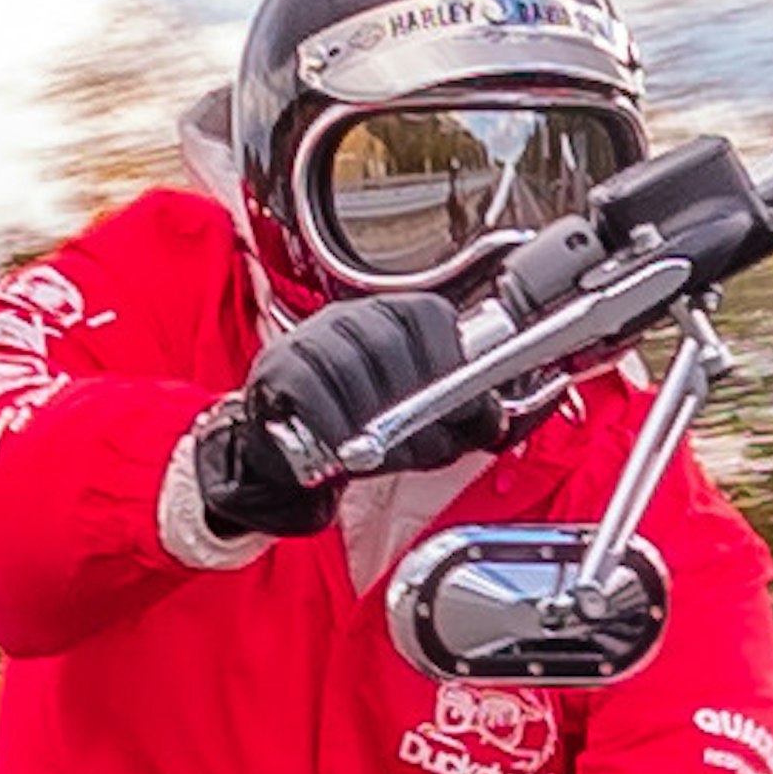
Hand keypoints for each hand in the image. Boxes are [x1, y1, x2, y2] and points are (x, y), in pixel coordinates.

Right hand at [190, 296, 530, 541]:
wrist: (291, 457)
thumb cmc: (362, 433)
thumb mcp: (423, 426)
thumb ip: (463, 419)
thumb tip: (494, 421)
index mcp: (393, 320)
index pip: (429, 316)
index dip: (449, 363)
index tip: (457, 406)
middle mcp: (351, 318)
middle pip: (391, 343)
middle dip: (414, 405)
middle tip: (420, 444)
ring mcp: (310, 340)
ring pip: (352, 369)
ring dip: (373, 423)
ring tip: (378, 452)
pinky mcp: (278, 371)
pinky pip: (313, 395)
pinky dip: (335, 431)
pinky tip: (342, 449)